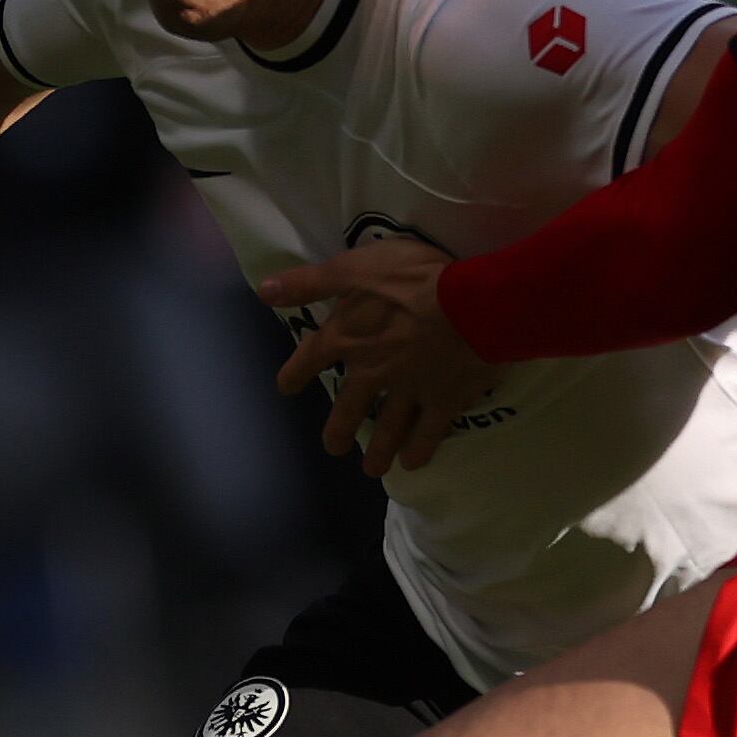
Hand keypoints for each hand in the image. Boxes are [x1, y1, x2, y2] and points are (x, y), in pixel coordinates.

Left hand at [258, 234, 497, 475]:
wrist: (473, 304)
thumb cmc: (413, 279)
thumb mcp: (355, 267)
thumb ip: (310, 282)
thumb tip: (263, 292)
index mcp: (347, 338)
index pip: (311, 359)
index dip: (295, 373)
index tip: (286, 387)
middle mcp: (372, 373)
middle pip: (348, 410)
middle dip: (338, 432)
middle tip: (333, 447)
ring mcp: (409, 392)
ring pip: (388, 430)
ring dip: (378, 452)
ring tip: (372, 469)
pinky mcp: (444, 402)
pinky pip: (428, 433)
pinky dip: (420, 450)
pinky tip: (413, 462)